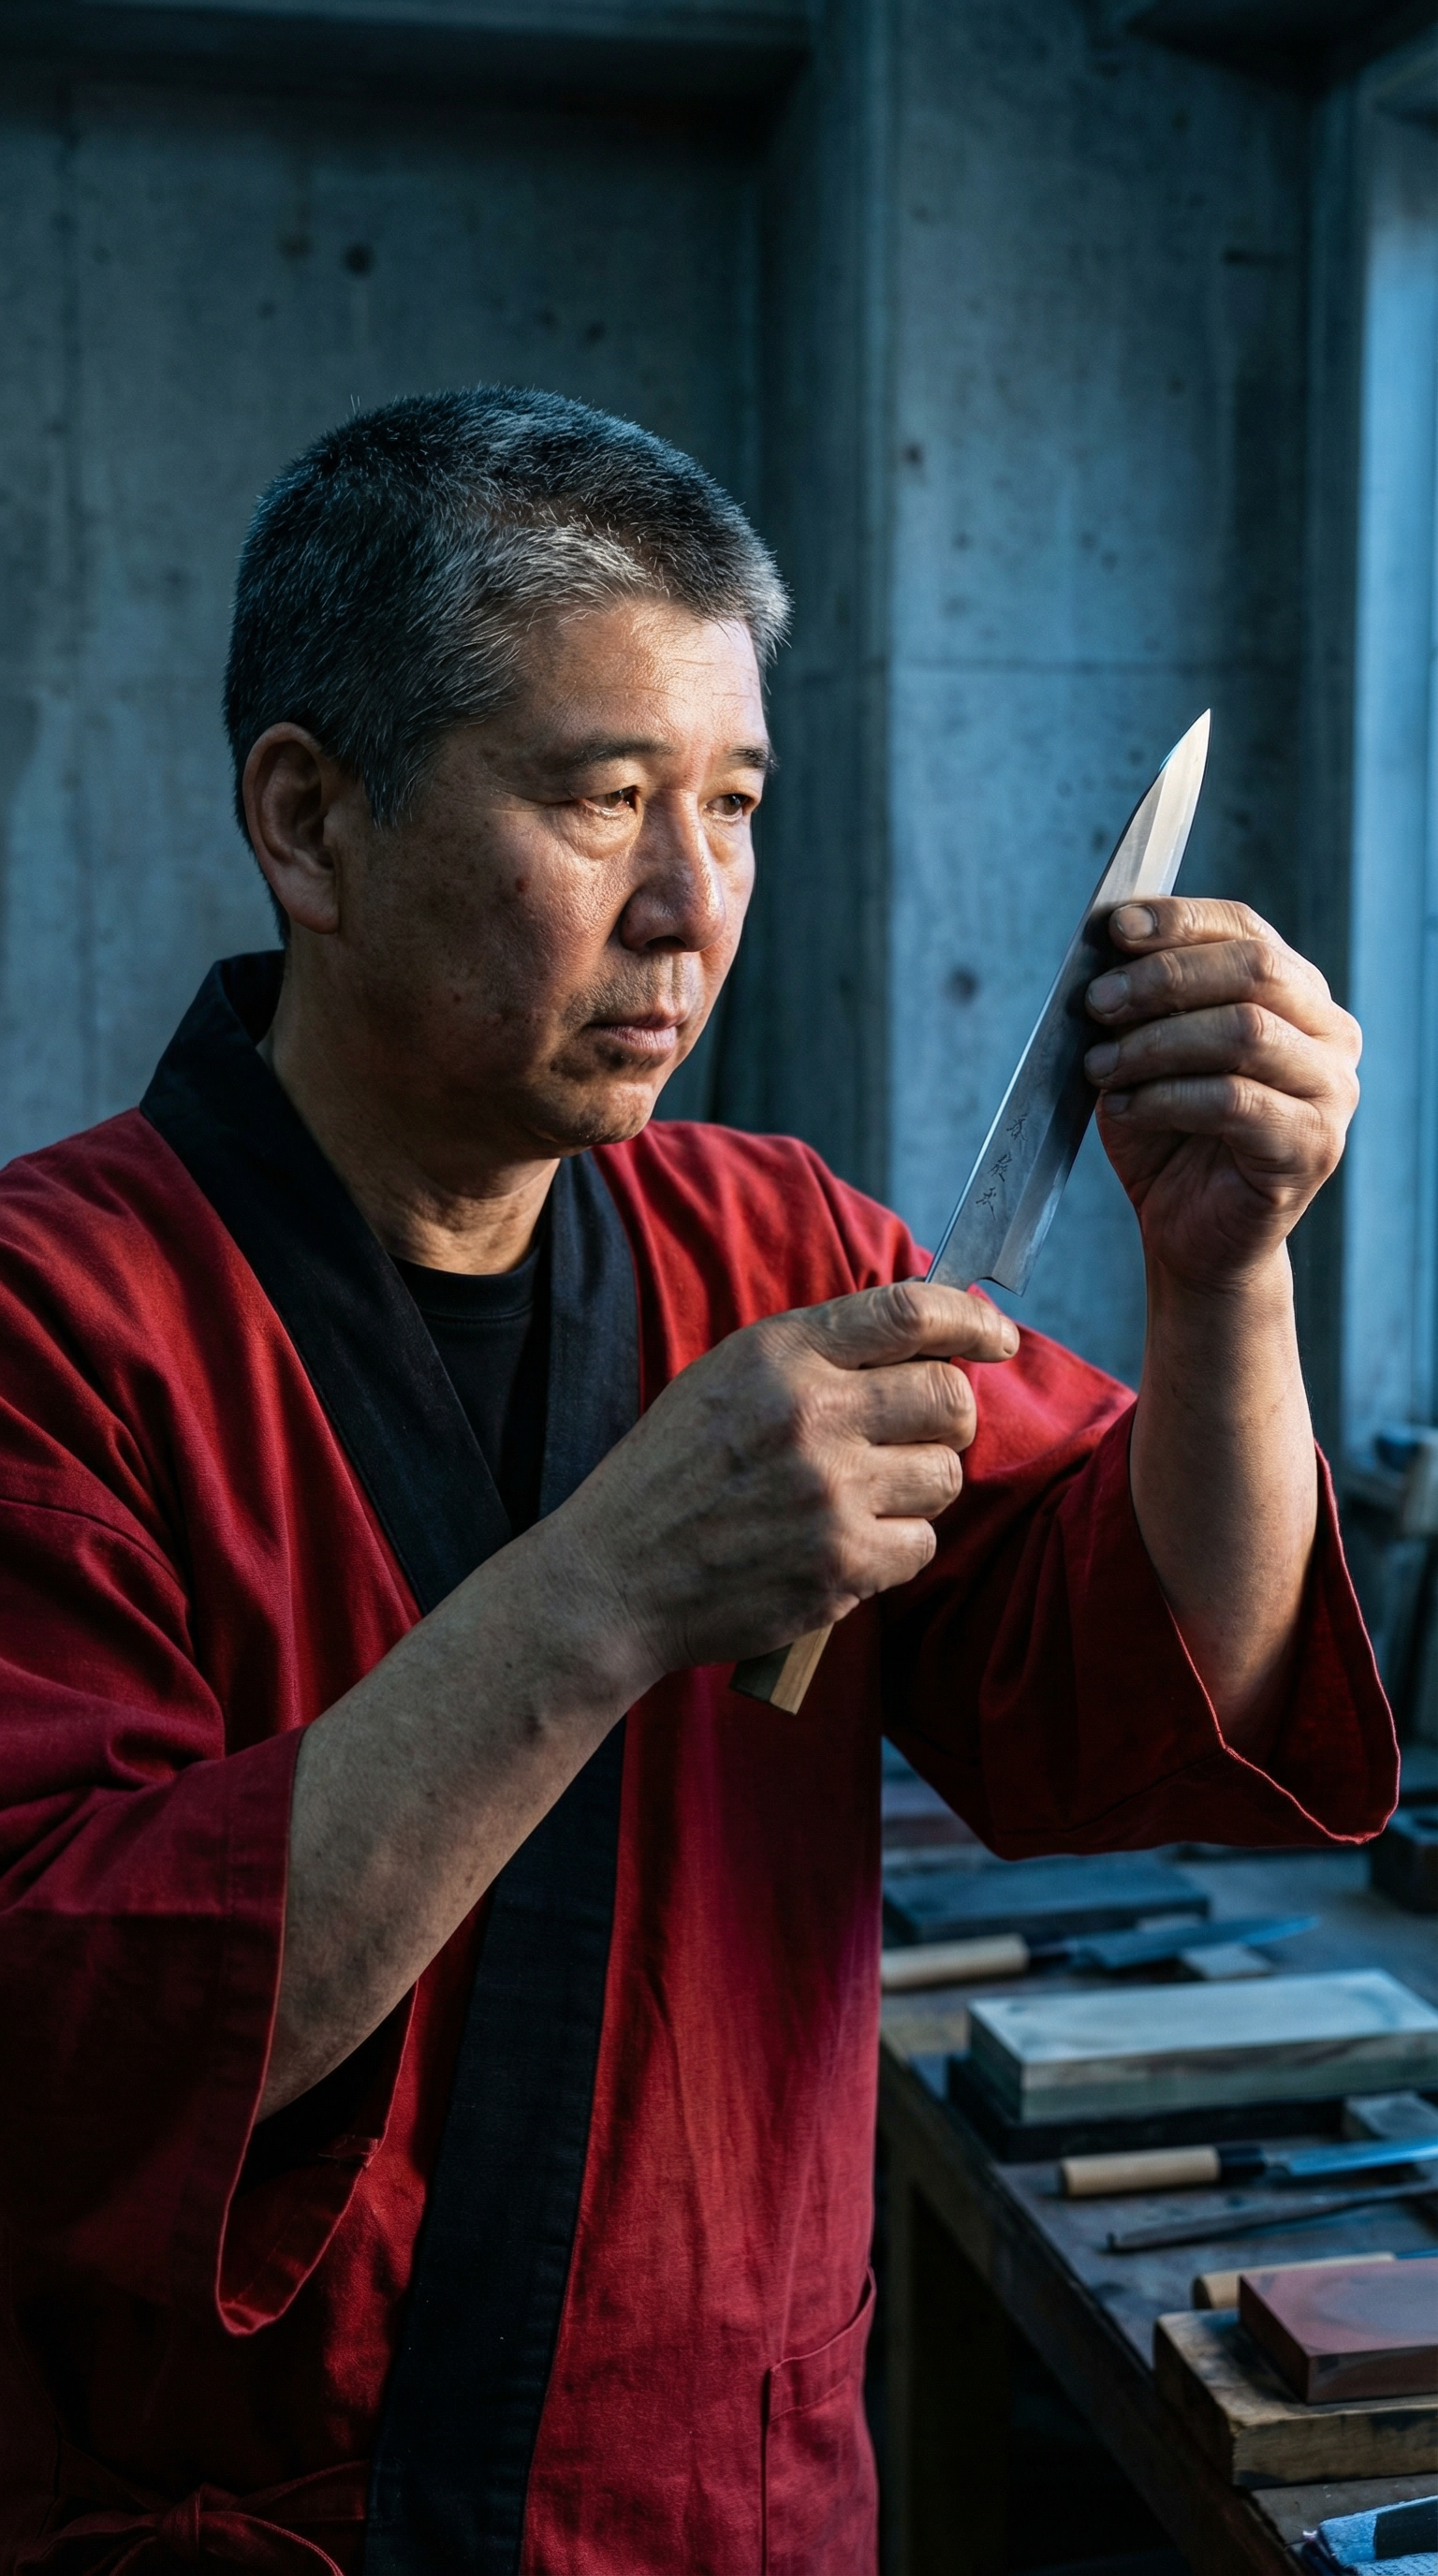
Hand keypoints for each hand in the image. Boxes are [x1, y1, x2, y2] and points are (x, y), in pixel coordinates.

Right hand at [536, 1282, 1017, 1683]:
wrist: (614, 1578)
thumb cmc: (674, 1475)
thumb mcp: (727, 1379)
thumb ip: (818, 1354)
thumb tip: (925, 1341)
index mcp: (780, 1354)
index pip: (911, 1312)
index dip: (972, 1320)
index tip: (997, 1336)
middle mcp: (810, 1413)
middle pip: (950, 1398)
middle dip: (949, 1418)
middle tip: (917, 1436)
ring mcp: (829, 1491)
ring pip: (946, 1475)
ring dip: (919, 1488)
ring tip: (861, 1497)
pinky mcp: (842, 1564)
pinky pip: (922, 1544)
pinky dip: (895, 1548)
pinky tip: (843, 1546)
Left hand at [1083, 898, 1360, 1293]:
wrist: (1189, 1235)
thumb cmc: (1169, 1138)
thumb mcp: (1146, 1054)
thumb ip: (1142, 1001)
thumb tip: (1109, 946)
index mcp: (1297, 995)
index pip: (1246, 931)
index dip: (1180, 921)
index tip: (1115, 928)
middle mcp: (1329, 1035)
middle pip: (1254, 971)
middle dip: (1163, 979)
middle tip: (1096, 1003)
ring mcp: (1330, 1092)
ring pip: (1245, 1032)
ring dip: (1156, 1042)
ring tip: (1100, 1067)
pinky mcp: (1312, 1147)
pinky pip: (1235, 1102)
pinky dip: (1168, 1097)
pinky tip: (1127, 1106)